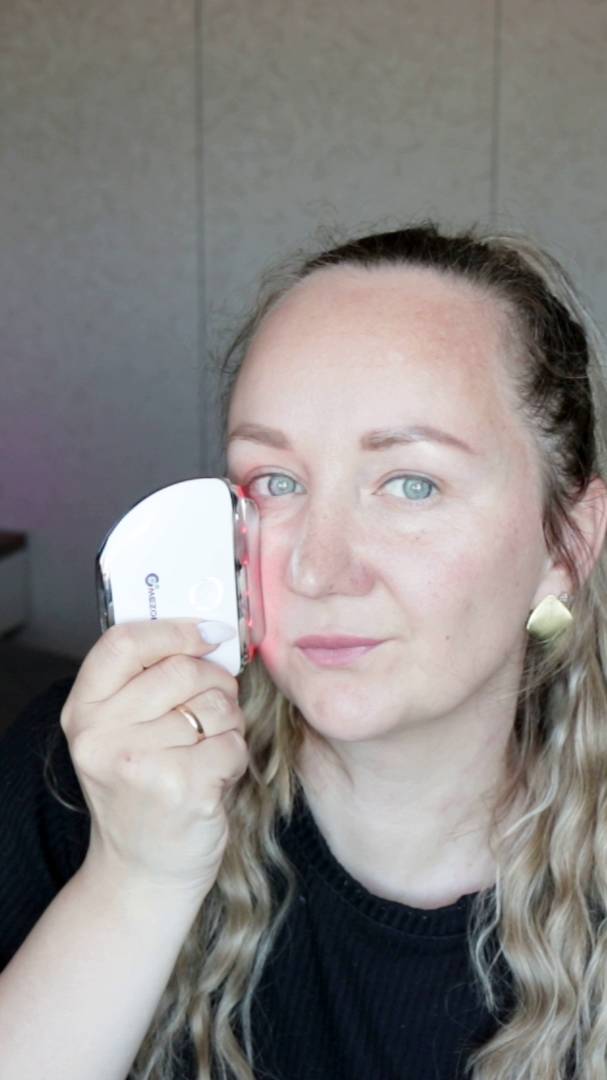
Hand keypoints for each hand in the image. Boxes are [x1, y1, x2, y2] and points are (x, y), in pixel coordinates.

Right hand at [60, 618, 248, 899]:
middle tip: (217, 703)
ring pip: (215, 706)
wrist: (142, 870)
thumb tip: (208, 632)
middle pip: (182, 670)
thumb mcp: (119, 733)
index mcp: (84, 712)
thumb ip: (144, 681)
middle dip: (215, 681)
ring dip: (227, 723)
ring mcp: (141, 765)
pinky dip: (235, 756)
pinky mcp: (182, 790)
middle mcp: (103, 737)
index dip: (175, 630)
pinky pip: (233, 743)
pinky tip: (215, 776)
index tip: (209, 634)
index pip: (124, 642)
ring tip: (208, 747)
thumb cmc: (141, 790)